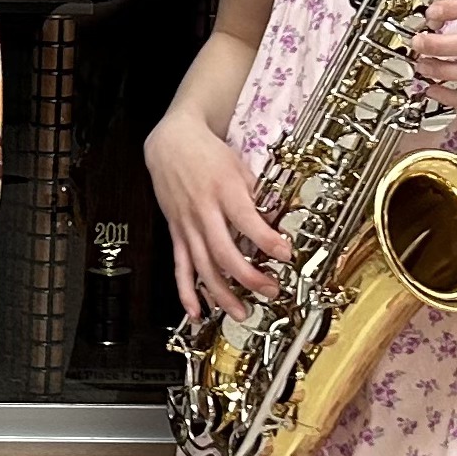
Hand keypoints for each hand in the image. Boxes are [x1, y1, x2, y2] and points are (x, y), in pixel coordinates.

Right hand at [144, 111, 286, 319]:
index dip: (267, 241)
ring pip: (203, 266)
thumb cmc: (208, 154)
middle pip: (224, 252)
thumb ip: (257, 195)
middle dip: (248, 276)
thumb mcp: (240, 168)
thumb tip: (277, 222)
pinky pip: (181, 266)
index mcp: (224, 191)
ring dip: (221, 293)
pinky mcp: (176, 233)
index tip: (285, 255)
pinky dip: (186, 291)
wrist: (171, 144)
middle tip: (270, 290)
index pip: (247, 221)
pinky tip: (195, 312)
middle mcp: (204, 211)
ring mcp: (187, 225)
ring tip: (240, 312)